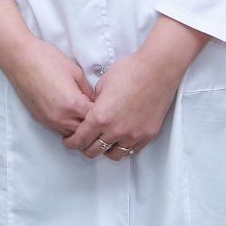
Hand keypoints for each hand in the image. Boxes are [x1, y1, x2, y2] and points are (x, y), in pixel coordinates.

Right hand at [0, 0, 94, 136]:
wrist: (21, 58)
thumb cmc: (47, 60)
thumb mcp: (76, 72)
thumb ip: (88, 91)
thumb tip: (94, 102)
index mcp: (73, 104)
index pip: (96, 120)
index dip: (104, 114)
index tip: (109, 108)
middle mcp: (61, 117)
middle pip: (85, 132)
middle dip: (94, 126)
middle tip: (100, 115)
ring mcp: (49, 120)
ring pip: (72, 135)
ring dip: (81, 129)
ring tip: (87, 117)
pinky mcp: (40, 119)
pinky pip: (59, 130)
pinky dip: (68, 127)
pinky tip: (72, 116)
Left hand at [64, 14, 209, 159]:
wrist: (156, 70)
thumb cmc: (129, 71)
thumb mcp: (102, 84)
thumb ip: (94, 103)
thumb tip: (90, 112)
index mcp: (100, 117)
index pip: (80, 140)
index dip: (71, 142)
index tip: (69, 141)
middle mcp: (115, 130)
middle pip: (94, 151)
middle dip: (85, 147)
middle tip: (83, 142)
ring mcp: (133, 135)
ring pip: (114, 155)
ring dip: (105, 150)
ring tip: (103, 141)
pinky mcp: (147, 135)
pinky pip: (131, 150)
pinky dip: (123, 147)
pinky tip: (120, 139)